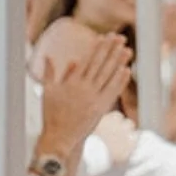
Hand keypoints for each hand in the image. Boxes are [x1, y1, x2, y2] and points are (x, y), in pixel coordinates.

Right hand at [37, 33, 131, 161]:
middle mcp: (84, 89)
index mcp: (71, 83)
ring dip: (119, 62)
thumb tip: (48, 56)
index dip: (98, 48)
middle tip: (120, 37)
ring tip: (127, 50)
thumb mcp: (47, 91)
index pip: (88, 60)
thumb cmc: (51, 114)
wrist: (59, 138)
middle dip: (111, 50)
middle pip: (100, 65)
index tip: (105, 37)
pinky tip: (126, 71)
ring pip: (109, 77)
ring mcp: (93, 99)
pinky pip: (112, 92)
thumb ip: (49, 73)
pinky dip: (119, 81)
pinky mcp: (100, 109)